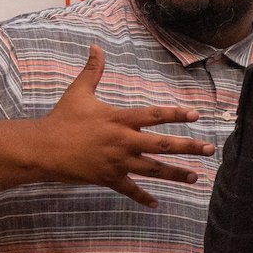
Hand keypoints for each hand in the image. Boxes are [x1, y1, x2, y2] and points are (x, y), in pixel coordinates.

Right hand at [33, 45, 213, 206]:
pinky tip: (156, 205)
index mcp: (119, 119)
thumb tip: (95, 47)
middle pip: (162, 145)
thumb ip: (93, 71)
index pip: (153, 115)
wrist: (42, 148)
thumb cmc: (61, 119)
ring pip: (153, 170)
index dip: (176, 114)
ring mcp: (117, 162)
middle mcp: (123, 141)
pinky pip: (130, 190)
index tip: (196, 114)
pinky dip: (143, 198)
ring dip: (176, 174)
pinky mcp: (108, 178)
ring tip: (196, 177)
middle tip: (209, 149)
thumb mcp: (78, 92)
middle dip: (188, 147)